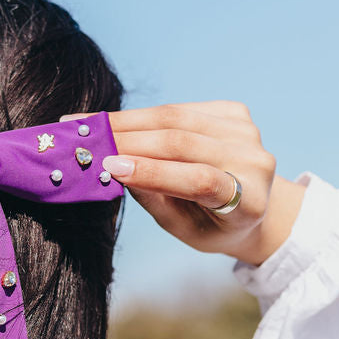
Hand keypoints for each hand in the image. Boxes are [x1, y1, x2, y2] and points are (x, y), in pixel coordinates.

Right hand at [81, 100, 300, 266]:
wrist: (252, 206)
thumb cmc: (212, 226)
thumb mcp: (184, 229)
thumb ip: (156, 199)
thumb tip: (116, 167)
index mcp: (248, 201)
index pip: (199, 180)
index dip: (154, 172)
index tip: (110, 166)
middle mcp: (254, 161)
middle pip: (184, 142)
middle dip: (129, 140)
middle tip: (84, 140)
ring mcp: (248, 132)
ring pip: (178, 118)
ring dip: (128, 122)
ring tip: (88, 125)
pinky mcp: (236, 112)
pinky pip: (181, 109)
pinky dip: (145, 116)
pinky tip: (114, 121)